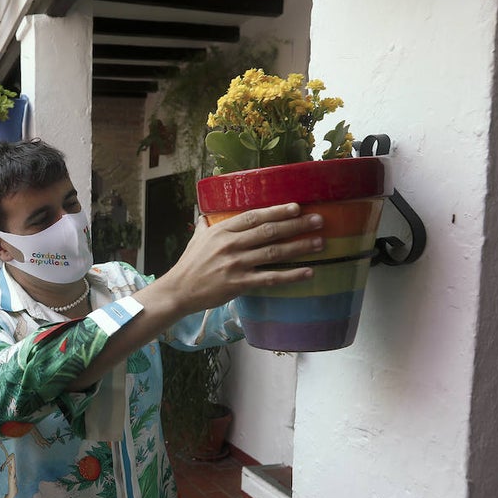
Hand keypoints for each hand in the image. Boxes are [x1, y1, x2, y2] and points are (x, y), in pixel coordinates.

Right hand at [160, 203, 323, 314]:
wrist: (178, 291)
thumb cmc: (189, 264)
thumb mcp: (196, 239)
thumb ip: (205, 225)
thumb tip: (206, 214)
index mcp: (222, 230)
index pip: (254, 216)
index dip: (277, 211)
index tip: (296, 207)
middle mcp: (231, 245)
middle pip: (269, 231)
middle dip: (297, 225)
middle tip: (319, 220)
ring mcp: (236, 264)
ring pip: (273, 253)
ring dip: (299, 247)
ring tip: (320, 243)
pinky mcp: (239, 284)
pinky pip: (270, 278)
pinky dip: (291, 276)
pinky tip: (308, 272)